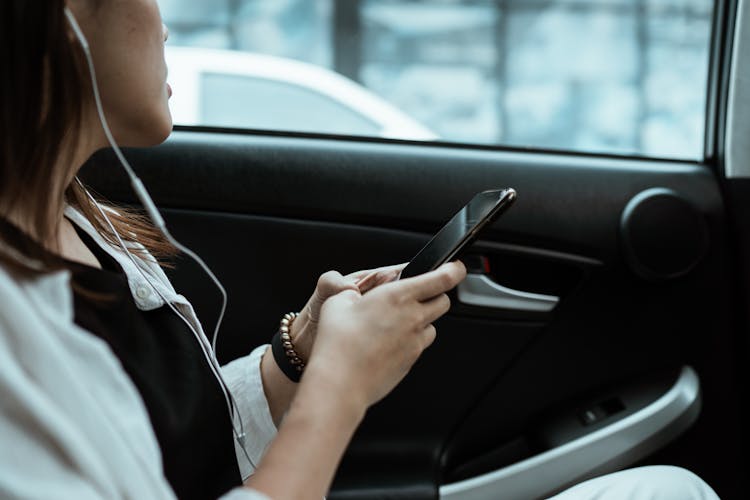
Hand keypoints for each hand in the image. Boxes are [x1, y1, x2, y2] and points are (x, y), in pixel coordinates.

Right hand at [303, 261, 466, 410]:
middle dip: (434, 296)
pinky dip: (409, 341)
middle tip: (415, 297)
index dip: (454, 270)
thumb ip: (351, 292)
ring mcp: (414, 342)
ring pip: (431, 326)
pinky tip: (387, 344)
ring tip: (394, 324)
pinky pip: (418, 346)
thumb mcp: (337, 302)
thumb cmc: (337, 343)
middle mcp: (412, 318)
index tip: (455, 267)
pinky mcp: (411, 362)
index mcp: (398, 296)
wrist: (341, 383)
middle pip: (443, 302)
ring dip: (421, 321)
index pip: (442, 279)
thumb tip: (354, 293)